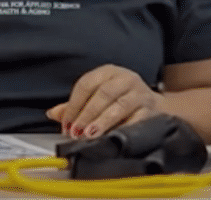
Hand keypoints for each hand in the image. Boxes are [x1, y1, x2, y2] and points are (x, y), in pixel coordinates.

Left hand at [47, 65, 163, 137]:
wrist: (158, 107)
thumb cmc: (122, 99)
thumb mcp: (98, 96)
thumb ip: (76, 106)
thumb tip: (52, 114)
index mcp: (108, 72)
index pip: (86, 84)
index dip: (73, 105)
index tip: (66, 122)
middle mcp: (125, 79)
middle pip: (102, 94)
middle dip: (86, 114)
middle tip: (75, 131)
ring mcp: (140, 93)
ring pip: (119, 105)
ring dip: (102, 121)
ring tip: (90, 134)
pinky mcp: (152, 109)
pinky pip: (137, 119)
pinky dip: (123, 129)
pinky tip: (113, 137)